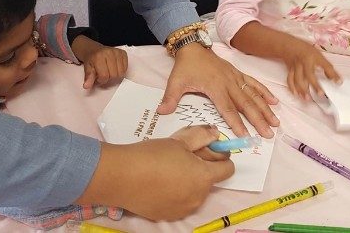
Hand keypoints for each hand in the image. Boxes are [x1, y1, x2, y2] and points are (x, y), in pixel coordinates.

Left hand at [71, 35, 127, 88]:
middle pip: (114, 75)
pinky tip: (114, 68)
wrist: (94, 50)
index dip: (101, 80)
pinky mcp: (123, 53)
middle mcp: (109, 53)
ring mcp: (117, 52)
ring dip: (115, 75)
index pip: (104, 76)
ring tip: (109, 71)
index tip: (98, 77)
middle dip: (109, 78)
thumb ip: (88, 78)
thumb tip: (86, 86)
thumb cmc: (92, 60)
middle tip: (104, 74)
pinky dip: (120, 71)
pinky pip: (126, 68)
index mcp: (98, 57)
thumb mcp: (87, 69)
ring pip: (121, 73)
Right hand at [77, 125, 233, 219]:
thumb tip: (216, 133)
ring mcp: (184, 209)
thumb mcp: (179, 140)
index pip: (228, 169)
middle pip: (209, 180)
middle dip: (200, 168)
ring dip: (188, 182)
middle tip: (180, 157)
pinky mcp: (168, 216)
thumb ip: (201, 136)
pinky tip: (158, 184)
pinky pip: (179, 203)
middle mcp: (199, 197)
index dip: (219, 157)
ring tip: (166, 170)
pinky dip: (174, 193)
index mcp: (205, 177)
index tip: (205, 150)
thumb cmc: (152, 155)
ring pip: (194, 192)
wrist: (121, 176)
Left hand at [158, 44, 278, 137]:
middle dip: (258, 119)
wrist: (192, 47)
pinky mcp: (238, 73)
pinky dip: (264, 92)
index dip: (237, 122)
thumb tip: (161, 112)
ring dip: (265, 108)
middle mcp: (229, 83)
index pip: (227, 108)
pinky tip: (274, 102)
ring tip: (275, 122)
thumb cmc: (185, 66)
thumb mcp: (175, 82)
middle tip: (268, 134)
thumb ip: (170, 98)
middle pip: (246, 104)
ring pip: (253, 95)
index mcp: (215, 87)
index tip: (245, 135)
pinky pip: (254, 83)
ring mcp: (235, 78)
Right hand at [281, 37, 341, 99]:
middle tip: (321, 94)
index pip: (325, 66)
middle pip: (309, 74)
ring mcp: (296, 67)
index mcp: (313, 57)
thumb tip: (335, 79)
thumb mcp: (319, 55)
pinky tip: (296, 94)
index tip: (338, 82)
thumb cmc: (306, 51)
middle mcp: (304, 62)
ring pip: (298, 79)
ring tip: (308, 98)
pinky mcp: (290, 70)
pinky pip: (290, 80)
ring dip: (303, 89)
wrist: (289, 46)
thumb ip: (327, 67)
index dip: (332, 74)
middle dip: (314, 85)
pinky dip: (292, 88)